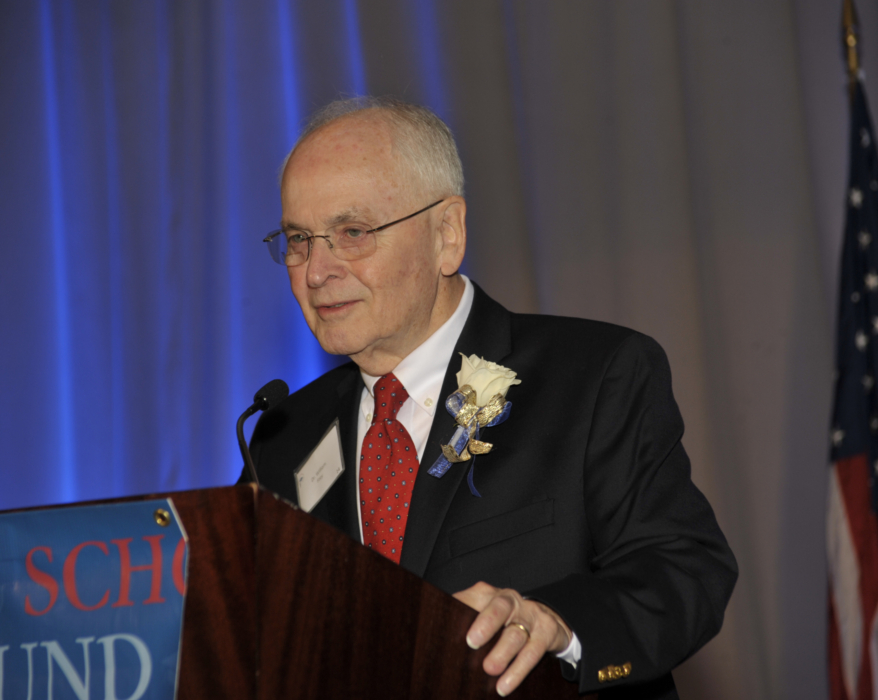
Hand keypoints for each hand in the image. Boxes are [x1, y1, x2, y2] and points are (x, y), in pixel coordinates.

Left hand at [453, 581, 571, 696]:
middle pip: (499, 607)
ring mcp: (531, 614)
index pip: (474, 597)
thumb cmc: (505, 620)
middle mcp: (511, 600)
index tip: (450, 625)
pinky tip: (505, 685)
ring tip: (490, 669)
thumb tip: (435, 637)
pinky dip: (518, 670)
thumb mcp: (484, 614)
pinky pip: (533, 651)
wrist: (546, 620)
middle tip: (471, 642)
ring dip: (503, 653)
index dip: (463, 607)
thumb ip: (462, 620)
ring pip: (517, 633)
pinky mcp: (547, 631)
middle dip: (486, 623)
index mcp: (490, 594)